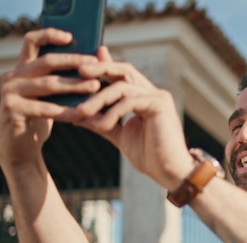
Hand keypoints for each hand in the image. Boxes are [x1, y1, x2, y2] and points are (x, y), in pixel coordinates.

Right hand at [0, 28, 100, 168]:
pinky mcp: (11, 110)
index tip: (70, 36)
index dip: (49, 35)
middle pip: (45, 62)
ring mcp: (9, 92)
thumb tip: (92, 62)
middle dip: (73, 62)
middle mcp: (13, 76)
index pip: (31, 41)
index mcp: (22, 68)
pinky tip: (82, 114)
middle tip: (95, 64)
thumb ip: (60, 79)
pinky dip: (65, 111)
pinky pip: (44, 109)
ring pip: (47, 84)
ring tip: (95, 87)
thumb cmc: (39, 118)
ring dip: (74, 86)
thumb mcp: (48, 96)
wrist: (19, 147)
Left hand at [63, 47, 194, 189]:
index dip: (105, 66)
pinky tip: (100, 126)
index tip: (83, 65)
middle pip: (125, 71)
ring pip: (122, 87)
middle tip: (79, 71)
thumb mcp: (119, 135)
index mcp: (145, 98)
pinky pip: (129, 102)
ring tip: (81, 113)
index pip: (123, 75)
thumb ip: (102, 122)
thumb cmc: (149, 156)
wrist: (169, 172)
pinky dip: (112, 113)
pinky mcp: (160, 105)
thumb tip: (77, 115)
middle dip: (101, 68)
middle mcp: (153, 93)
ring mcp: (158, 97)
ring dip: (98, 99)